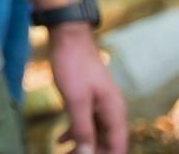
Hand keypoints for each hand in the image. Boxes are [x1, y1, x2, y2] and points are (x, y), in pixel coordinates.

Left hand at [49, 22, 126, 153]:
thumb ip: (82, 128)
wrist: (67, 36)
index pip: (117, 147)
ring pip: (95, 133)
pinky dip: (76, 132)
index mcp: (114, 112)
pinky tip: (61, 140)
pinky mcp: (88, 98)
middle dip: (91, 153)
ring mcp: (100, 104)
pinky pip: (86, 122)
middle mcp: (111, 110)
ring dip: (82, 145)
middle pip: (107, 142)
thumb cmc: (73, 65)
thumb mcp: (76, 100)